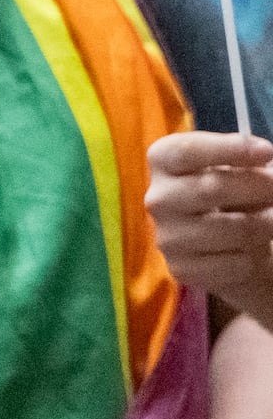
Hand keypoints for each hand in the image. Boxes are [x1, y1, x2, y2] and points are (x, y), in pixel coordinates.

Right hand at [151, 132, 272, 317]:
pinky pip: (237, 264)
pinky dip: (257, 258)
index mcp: (163, 161)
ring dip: (268, 224)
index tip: (267, 151)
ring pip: (234, 230)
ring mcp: (168, 237)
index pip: (186, 151)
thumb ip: (247, 163)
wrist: (223, 244)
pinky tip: (252, 249)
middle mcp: (158, 198)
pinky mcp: (183, 269)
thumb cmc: (232, 193)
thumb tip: (267, 166)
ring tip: (272, 220)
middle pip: (212, 188)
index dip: (228, 149)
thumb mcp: (235, 169)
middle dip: (260, 187)